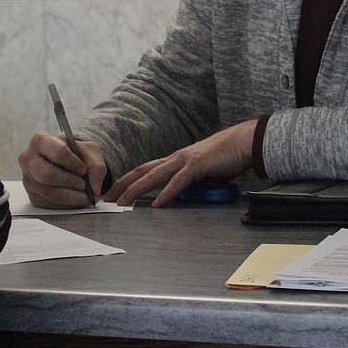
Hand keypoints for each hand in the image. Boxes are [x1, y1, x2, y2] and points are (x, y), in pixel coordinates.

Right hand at [18, 131, 106, 207]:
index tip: (83, 169)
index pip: (58, 152)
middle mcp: (29, 159)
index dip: (73, 164)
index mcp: (41, 140)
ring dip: (71, 196)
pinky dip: (66, 204)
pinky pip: (49, 204)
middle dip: (70, 182)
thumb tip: (94, 189)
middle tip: (83, 184)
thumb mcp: (89, 151)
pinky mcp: (33, 195)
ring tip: (84, 194)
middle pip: (47, 175)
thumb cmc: (75, 153)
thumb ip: (96, 167)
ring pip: (48, 192)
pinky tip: (75, 198)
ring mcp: (28, 179)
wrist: (68, 161)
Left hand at [106, 120, 255, 206]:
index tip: (113, 192)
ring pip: (153, 176)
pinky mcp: (196, 166)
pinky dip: (166, 194)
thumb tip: (179, 196)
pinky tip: (156, 204)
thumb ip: (187, 183)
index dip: (127, 180)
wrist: (242, 143)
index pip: (144, 170)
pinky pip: (177, 182)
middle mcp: (175, 158)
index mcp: (175, 160)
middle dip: (122, 185)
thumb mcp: (200, 173)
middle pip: (141, 171)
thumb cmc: (224, 158)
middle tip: (105, 198)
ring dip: (135, 190)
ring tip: (122, 203)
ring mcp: (184, 160)